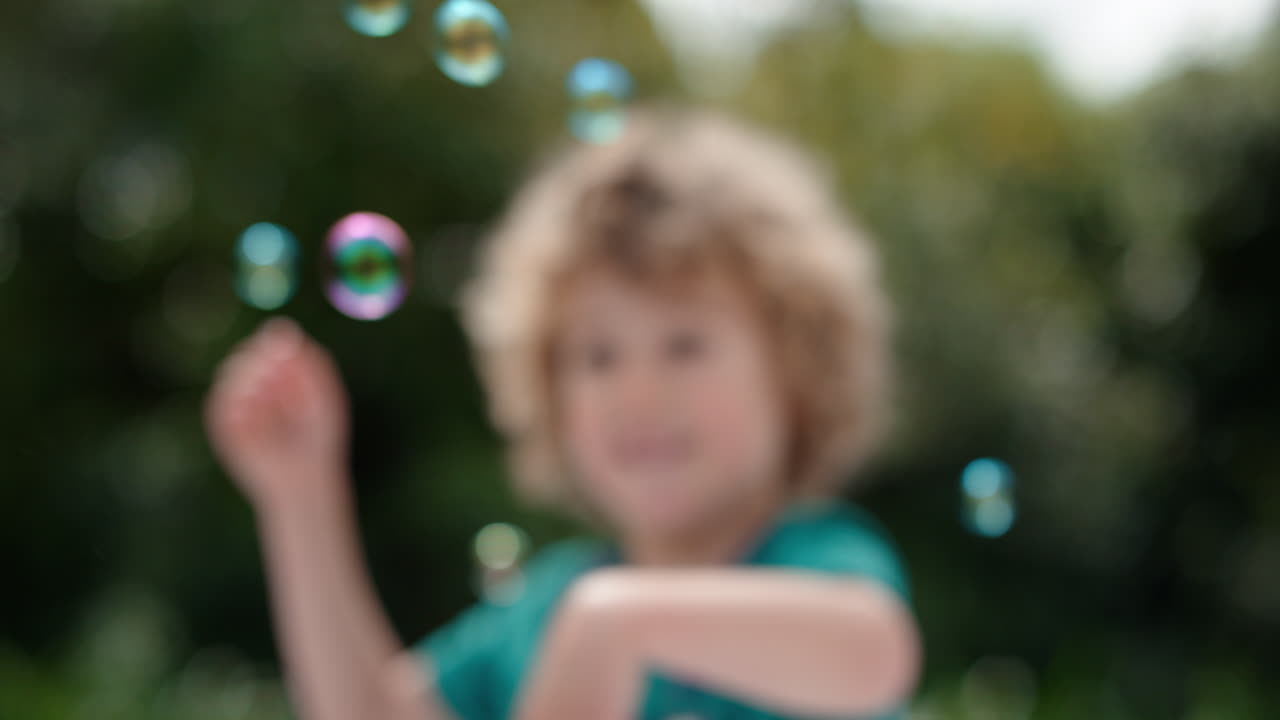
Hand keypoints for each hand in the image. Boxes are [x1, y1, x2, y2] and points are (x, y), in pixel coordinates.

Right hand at [205, 317, 349, 510]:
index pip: (270, 344)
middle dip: (260, 352)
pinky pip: (220, 398)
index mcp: (280, 376)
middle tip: (277, 357)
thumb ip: (310, 362)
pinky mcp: (223, 426)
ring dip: (250, 370)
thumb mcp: (324, 394)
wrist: (306, 481)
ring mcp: (238, 406)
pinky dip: (236, 392)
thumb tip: (283, 328)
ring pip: (231, 370)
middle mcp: (256, 387)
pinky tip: (256, 397)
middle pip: (248, 352)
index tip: (286, 338)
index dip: (275, 338)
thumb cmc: (319, 440)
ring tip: (272, 388)